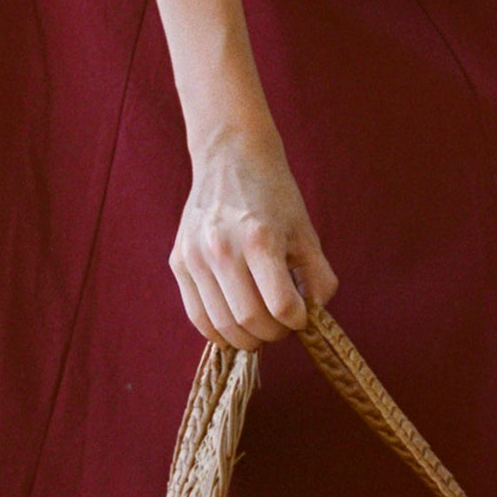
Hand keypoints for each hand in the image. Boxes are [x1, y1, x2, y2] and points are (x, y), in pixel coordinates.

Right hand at [172, 131, 337, 348]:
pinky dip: (219, 332)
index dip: (297, 322)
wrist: (230, 158)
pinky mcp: (178, 262)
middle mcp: (222, 249)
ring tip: (261, 327)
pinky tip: (236, 326)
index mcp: (260, 239)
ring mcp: (195, 257)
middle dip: (273, 334)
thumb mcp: (305, 231)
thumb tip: (315, 317)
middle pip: (249, 321)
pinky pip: (197, 315)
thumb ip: (318, 277)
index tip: (302, 317)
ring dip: (247, 338)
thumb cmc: (274, 195)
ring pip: (221, 325)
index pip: (281, 306)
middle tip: (283, 326)